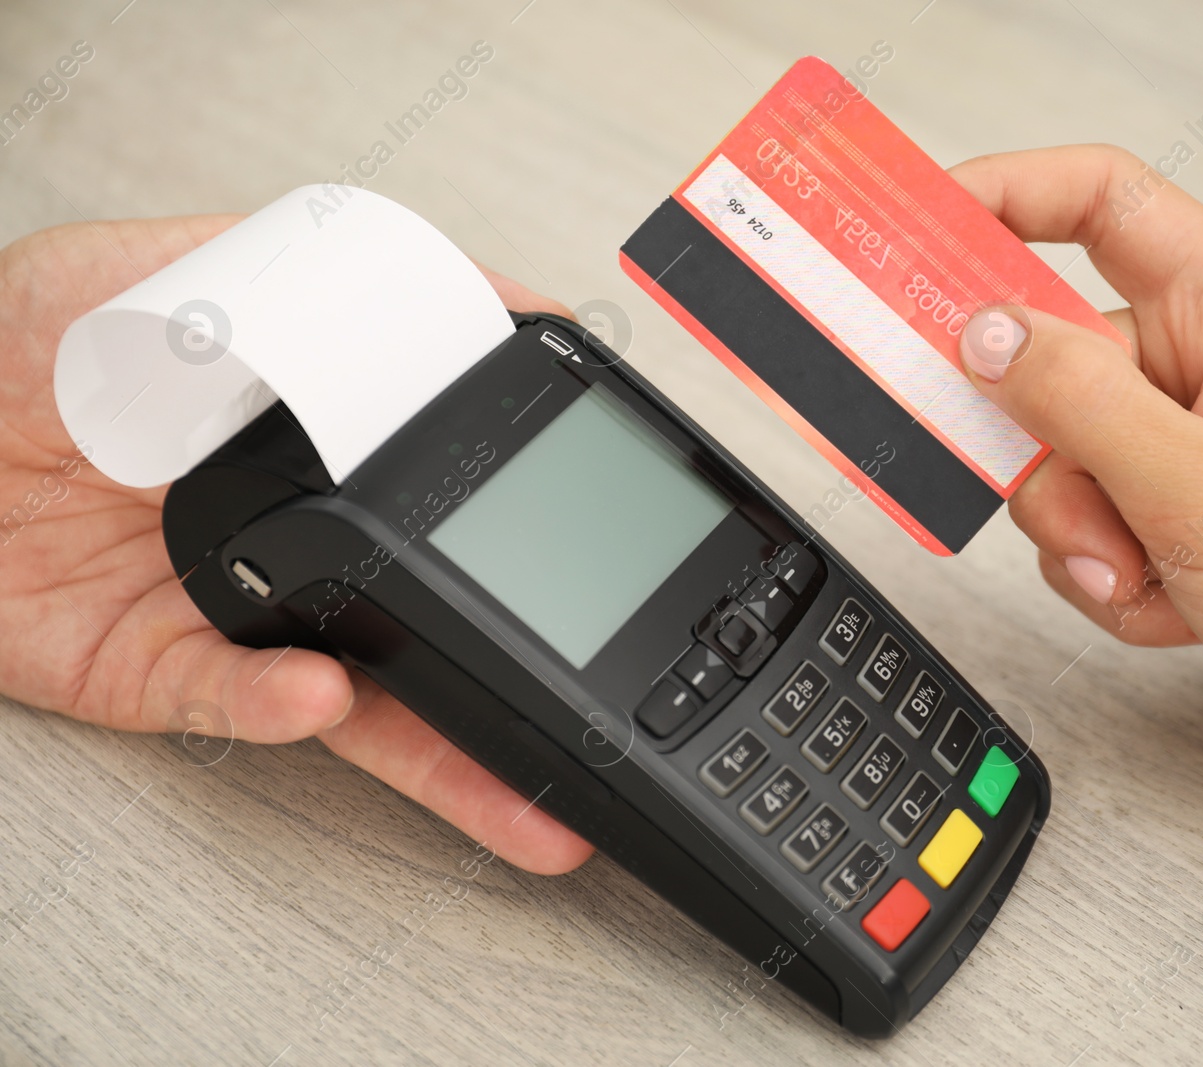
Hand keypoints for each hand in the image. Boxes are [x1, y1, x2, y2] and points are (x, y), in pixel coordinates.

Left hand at [0, 215, 592, 871]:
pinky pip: (235, 702)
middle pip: (433, 598)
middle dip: (524, 660)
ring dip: (451, 744)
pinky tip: (318, 695)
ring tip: (527, 785)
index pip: (438, 464)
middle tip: (597, 692)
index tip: (593, 490)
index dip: (519, 481)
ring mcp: (242, 608)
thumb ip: (269, 276)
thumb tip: (415, 291)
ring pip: (369, 688)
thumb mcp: (135, 269)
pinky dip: (277, 706)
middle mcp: (292, 527)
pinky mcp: (167, 674)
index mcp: (303, 432)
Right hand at [949, 145, 1202, 831]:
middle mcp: (1196, 364)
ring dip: (1080, 534)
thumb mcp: (1196, 488)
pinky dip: (1099, 573)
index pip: (1102, 203)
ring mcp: (1173, 439)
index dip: (1007, 194)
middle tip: (1075, 506)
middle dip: (1049, 454)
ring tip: (1142, 574)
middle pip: (1049, 354)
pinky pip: (1071, 519)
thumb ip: (1078, 402)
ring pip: (1050, 454)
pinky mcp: (1157, 507)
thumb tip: (982, 337)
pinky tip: (1165, 601)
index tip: (922, 229)